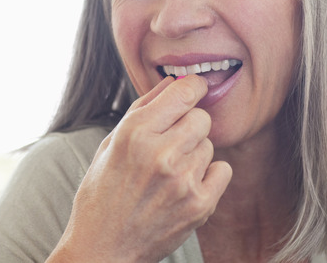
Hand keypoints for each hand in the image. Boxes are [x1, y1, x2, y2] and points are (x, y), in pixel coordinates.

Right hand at [50, 75, 231, 262]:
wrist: (102, 249)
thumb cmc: (102, 193)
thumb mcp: (110, 144)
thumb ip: (142, 108)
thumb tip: (173, 81)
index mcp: (134, 133)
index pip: (183, 91)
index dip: (193, 87)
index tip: (195, 90)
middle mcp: (160, 153)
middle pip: (201, 117)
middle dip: (189, 125)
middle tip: (173, 142)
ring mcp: (182, 180)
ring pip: (209, 144)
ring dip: (195, 153)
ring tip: (170, 172)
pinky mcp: (199, 205)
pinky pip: (223, 170)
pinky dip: (209, 175)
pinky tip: (186, 185)